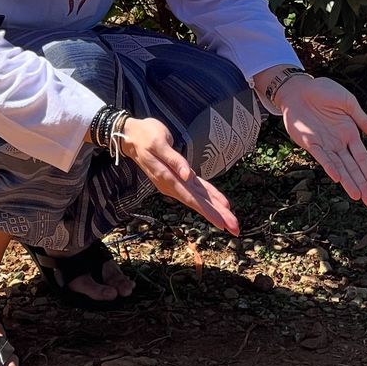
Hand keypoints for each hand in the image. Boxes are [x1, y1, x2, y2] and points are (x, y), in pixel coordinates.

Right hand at [120, 115, 238, 235]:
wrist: (131, 136)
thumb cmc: (145, 136)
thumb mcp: (158, 144)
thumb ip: (174, 160)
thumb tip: (187, 175)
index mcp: (168, 179)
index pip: (192, 198)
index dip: (208, 211)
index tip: (222, 223)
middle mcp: (173, 184)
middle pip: (199, 202)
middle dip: (218, 215)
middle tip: (235, 229)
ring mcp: (176, 181)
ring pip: (200, 198)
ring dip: (216, 210)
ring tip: (231, 222)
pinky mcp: (179, 175)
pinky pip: (197, 188)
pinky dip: (210, 195)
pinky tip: (221, 203)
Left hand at [275, 76, 366, 206]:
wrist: (299, 88)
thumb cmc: (324, 92)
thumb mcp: (349, 103)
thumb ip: (364, 121)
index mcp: (350, 133)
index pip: (363, 159)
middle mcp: (338, 143)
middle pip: (353, 168)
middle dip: (362, 184)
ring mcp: (324, 144)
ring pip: (339, 167)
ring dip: (348, 182)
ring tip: (357, 196)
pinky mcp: (310, 141)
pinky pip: (322, 157)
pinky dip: (330, 166)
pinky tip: (337, 178)